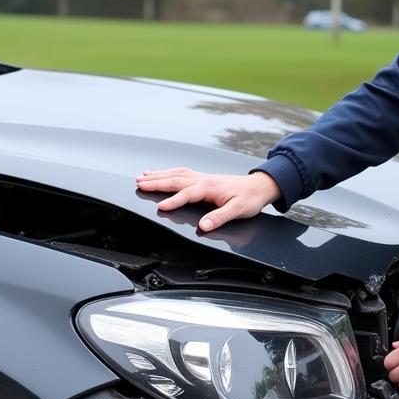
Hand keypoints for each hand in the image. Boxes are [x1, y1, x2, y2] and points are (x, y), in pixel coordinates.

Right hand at [136, 168, 280, 231]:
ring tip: (142, 177)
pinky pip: (181, 173)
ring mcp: (202, 177)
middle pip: (175, 180)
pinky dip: (168, 173)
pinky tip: (162, 174)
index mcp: (210, 188)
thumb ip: (220, 217)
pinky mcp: (204, 178)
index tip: (160, 207)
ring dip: (159, 175)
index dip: (173, 200)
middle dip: (156, 182)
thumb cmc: (250, 198)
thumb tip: (204, 226)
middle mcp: (203, 180)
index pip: (187, 194)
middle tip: (139, 184)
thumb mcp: (238, 210)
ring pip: (176, 174)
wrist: (259, 186)